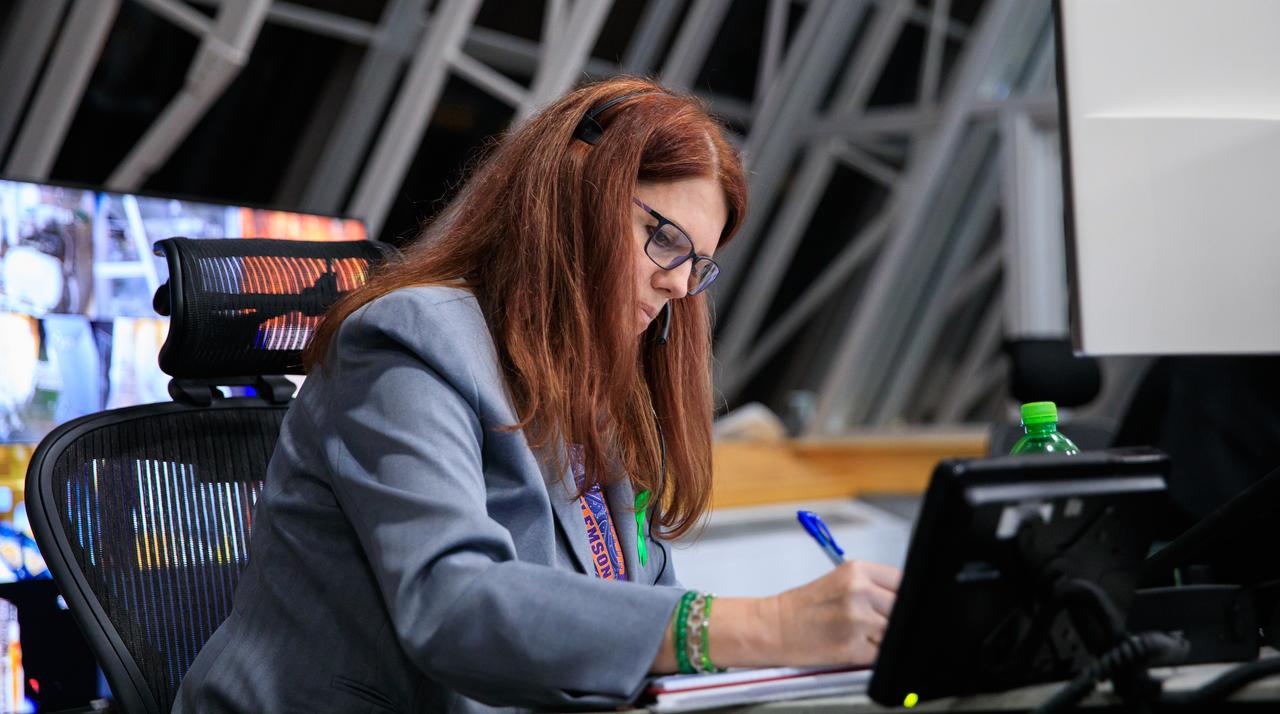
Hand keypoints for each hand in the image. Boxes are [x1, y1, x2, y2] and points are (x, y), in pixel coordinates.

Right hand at [770, 561, 901, 666]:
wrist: (774, 627)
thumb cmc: (804, 606)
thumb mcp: (841, 580)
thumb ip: (874, 586)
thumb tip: (905, 599)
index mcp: (857, 571)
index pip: (902, 581)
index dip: (903, 595)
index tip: (898, 603)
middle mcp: (859, 592)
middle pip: (902, 608)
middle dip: (892, 618)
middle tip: (874, 621)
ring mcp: (857, 621)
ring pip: (893, 633)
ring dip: (882, 638)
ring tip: (860, 634)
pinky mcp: (853, 648)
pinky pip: (880, 655)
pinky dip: (871, 654)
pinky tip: (853, 645)